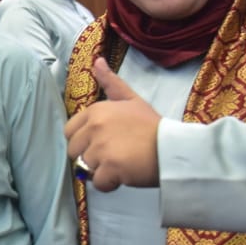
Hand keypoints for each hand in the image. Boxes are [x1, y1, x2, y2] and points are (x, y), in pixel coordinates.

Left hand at [64, 57, 160, 190]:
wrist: (175, 148)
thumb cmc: (153, 126)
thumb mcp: (131, 100)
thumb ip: (111, 83)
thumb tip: (96, 60)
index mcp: (96, 110)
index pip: (70, 132)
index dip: (85, 141)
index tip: (104, 142)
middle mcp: (95, 126)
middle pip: (74, 151)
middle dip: (91, 157)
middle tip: (115, 155)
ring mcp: (101, 147)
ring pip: (86, 167)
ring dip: (102, 170)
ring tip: (123, 164)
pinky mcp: (110, 167)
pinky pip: (98, 183)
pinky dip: (110, 184)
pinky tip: (124, 176)